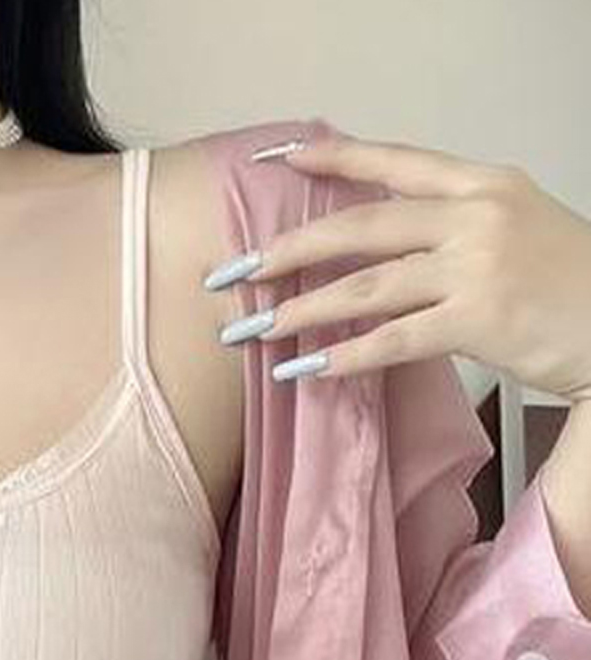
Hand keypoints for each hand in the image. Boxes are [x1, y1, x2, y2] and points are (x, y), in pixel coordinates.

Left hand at [213, 131, 590, 402]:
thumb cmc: (567, 284)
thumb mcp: (512, 230)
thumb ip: (449, 228)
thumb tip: (375, 245)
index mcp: (484, 185)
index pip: (396, 163)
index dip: (335, 160)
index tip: (281, 159)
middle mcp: (477, 216)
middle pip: (361, 227)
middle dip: (289, 250)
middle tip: (235, 271)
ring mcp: (477, 266)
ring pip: (366, 286)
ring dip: (301, 311)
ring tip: (253, 329)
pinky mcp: (479, 319)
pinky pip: (394, 340)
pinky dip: (344, 356)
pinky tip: (304, 368)